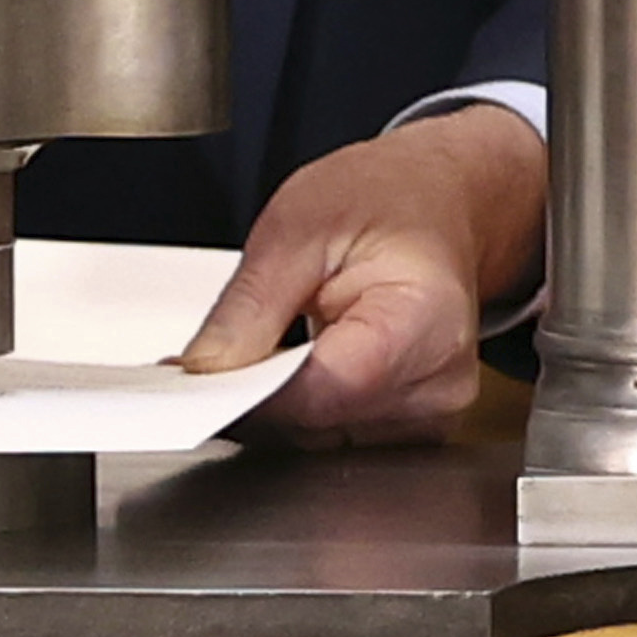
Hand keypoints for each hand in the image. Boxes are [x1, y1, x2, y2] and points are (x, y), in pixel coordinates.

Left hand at [178, 106, 553, 439]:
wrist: (434, 202)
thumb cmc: (386, 199)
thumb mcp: (299, 222)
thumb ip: (251, 303)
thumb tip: (206, 369)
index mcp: (425, 323)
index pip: (322, 391)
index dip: (250, 392)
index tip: (198, 379)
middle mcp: (439, 383)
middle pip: (318, 424)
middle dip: (254, 396)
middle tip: (218, 353)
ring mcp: (432, 414)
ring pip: (320, 438)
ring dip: (278, 403)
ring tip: (274, 341)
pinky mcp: (413, 427)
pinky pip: (335, 435)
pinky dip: (302, 406)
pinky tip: (298, 363)